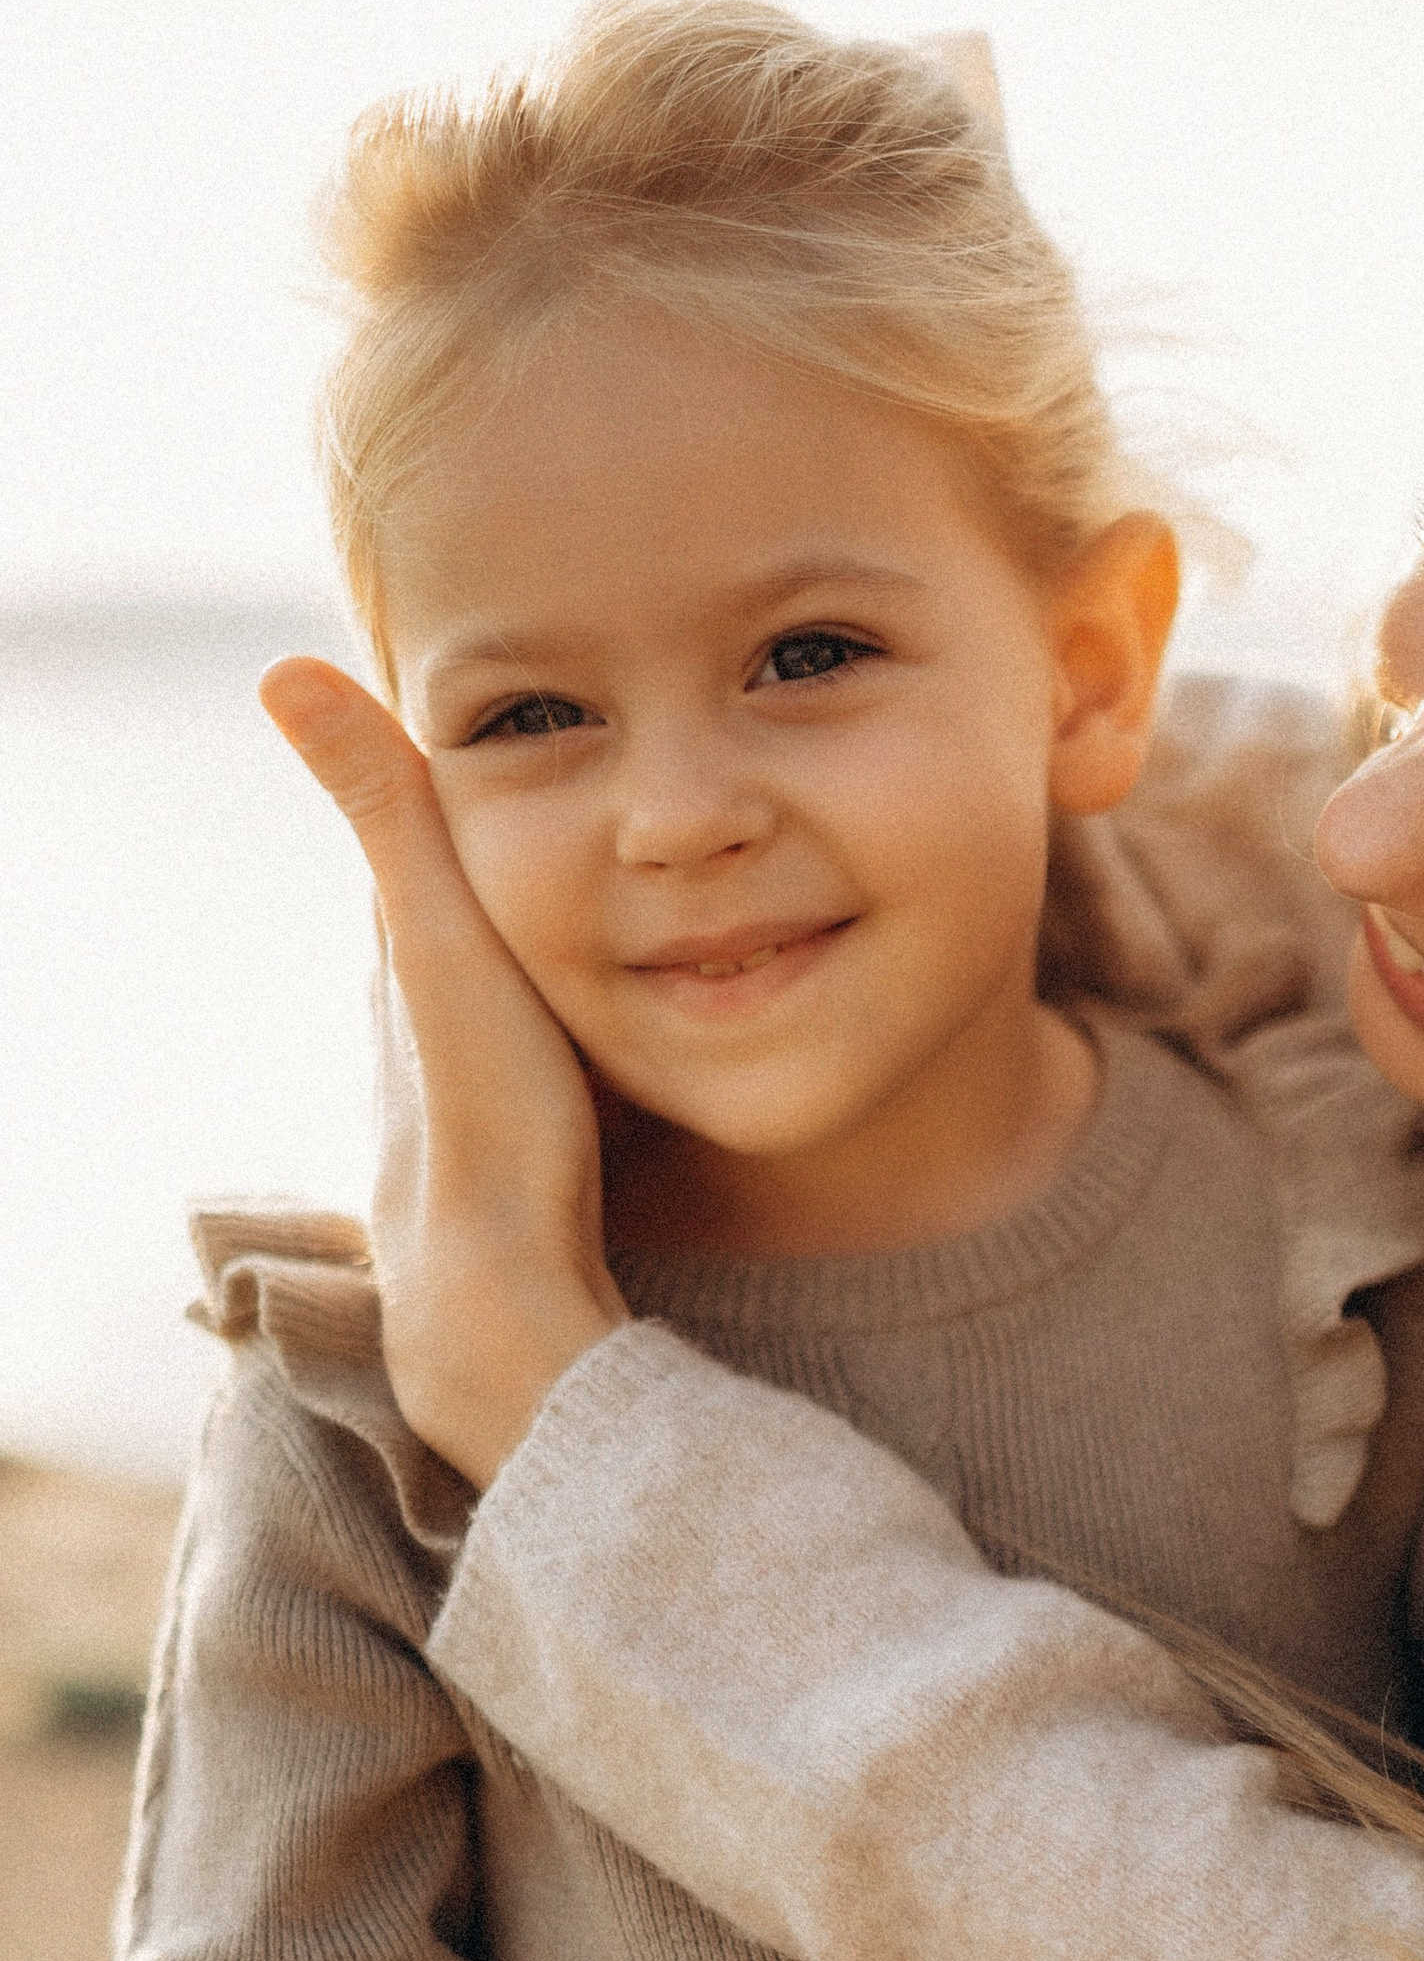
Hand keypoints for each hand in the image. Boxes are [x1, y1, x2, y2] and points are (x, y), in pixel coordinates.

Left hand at [259, 656, 625, 1486]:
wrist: (499, 1285)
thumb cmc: (484, 1111)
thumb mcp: (443, 938)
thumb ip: (392, 813)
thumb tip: (284, 674)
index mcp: (405, 962)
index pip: (417, 845)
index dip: (455, 784)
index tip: (497, 727)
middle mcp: (418, 1032)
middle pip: (456, 929)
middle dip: (497, 873)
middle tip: (566, 811)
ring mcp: (461, 1105)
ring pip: (501, 1007)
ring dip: (540, 962)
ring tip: (596, 918)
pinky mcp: (511, 1166)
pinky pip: (544, 1072)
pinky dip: (568, 1039)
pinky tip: (601, 1055)